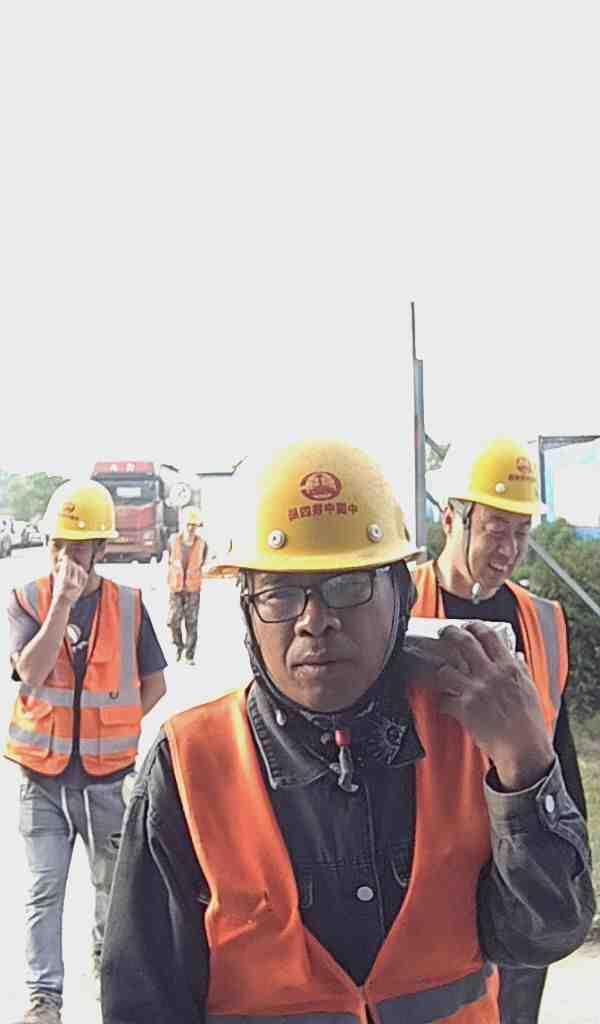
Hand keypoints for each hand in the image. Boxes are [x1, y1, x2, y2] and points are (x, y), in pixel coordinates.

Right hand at [53, 554, 87, 605]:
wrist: (62, 604)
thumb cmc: (57, 591)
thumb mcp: (56, 581)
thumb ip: (60, 571)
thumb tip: (64, 562)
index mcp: (64, 581)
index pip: (66, 567)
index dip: (66, 560)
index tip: (65, 557)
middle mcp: (72, 583)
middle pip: (74, 567)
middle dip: (71, 563)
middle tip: (68, 562)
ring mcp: (78, 586)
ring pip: (80, 571)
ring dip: (77, 566)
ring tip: (74, 566)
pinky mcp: (82, 588)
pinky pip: (85, 577)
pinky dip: (83, 572)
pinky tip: (80, 571)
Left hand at [403, 622, 553, 789]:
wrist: (523, 749)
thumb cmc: (530, 722)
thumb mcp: (530, 689)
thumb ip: (521, 670)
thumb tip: (517, 655)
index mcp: (509, 668)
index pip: (488, 636)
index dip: (474, 626)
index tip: (467, 626)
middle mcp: (491, 675)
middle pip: (463, 643)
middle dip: (450, 633)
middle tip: (444, 634)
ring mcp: (475, 690)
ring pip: (446, 670)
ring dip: (442, 672)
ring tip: (443, 675)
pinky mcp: (464, 709)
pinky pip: (444, 699)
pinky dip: (443, 701)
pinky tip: (446, 704)